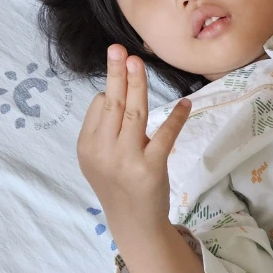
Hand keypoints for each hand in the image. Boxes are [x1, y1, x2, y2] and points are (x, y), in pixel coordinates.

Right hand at [77, 45, 190, 224]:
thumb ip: (104, 130)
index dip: (111, 93)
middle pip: (111, 105)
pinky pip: (165, 135)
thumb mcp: (98, 159)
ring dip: (137, 84)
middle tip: (119, 49)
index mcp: (87, 147)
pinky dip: (176, 117)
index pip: (98, 108)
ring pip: (133, 113)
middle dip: (116, 74)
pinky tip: (185, 103)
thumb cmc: (118, 184)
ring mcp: (126, 160)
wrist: (134, 223)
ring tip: (139, 62)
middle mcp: (103, 152)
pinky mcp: (151, 168)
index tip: (121, 83)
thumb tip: (114, 92)